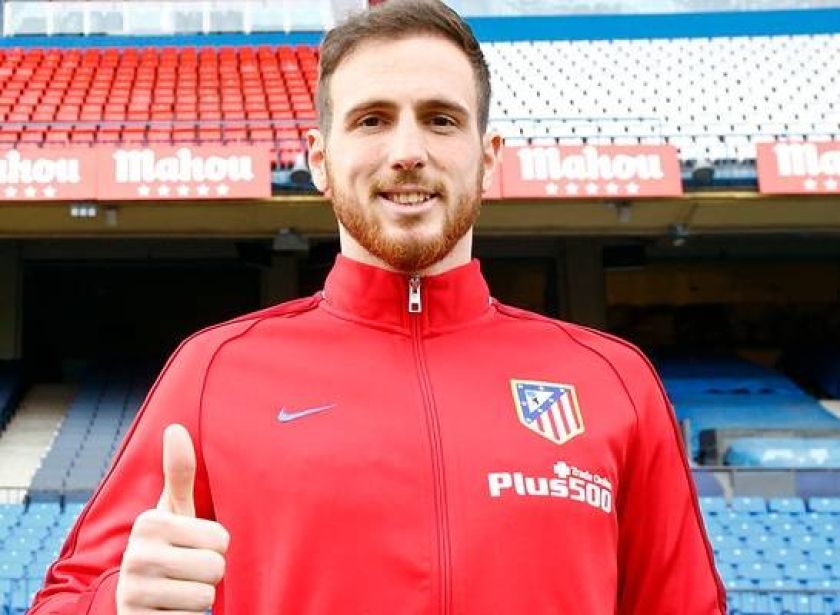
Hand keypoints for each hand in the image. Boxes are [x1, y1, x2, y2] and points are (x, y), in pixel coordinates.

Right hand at [116, 424, 228, 613]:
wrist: (134, 602)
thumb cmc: (165, 547)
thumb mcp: (173, 512)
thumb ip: (179, 473)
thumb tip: (175, 428)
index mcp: (150, 523)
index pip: (221, 538)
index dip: (214, 546)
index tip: (192, 546)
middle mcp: (137, 556)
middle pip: (215, 568)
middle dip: (209, 574)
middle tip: (187, 571)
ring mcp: (135, 592)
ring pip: (205, 597)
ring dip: (198, 597)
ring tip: (178, 589)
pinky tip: (169, 610)